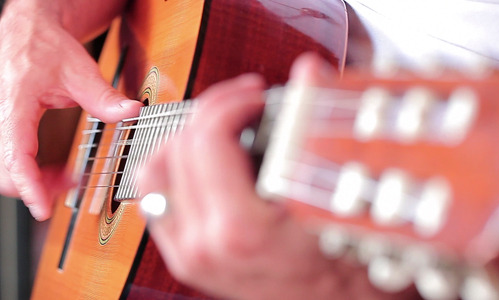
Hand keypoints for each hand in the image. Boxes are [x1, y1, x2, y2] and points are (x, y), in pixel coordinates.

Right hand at [0, 1, 141, 219]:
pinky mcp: (5, 129)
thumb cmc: (42, 45)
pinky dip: (30, 172)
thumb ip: (104, 96)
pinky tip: (56, 168)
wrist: (27, 30)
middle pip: (5, 173)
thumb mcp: (78, 69)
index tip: (43, 208)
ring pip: (4, 171)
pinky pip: (11, 160)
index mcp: (13, 107)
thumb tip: (131, 112)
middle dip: (35, 188)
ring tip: (68, 178)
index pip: (15, 158)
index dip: (29, 187)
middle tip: (70, 185)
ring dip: (33, 182)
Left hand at [137, 54, 420, 298]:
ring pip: (153, 173)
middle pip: (179, 148)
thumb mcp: (337, 196)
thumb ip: (316, 127)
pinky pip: (155, 199)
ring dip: (183, 138)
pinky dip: (172, 169)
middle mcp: (202, 244)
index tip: (257, 95)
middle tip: (245, 103)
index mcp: (238, 229)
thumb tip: (308, 72)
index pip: (208, 138)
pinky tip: (203, 160)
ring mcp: (188, 254)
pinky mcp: (185, 256)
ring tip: (220, 126)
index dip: (231, 102)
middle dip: (211, 112)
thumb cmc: (345, 265)